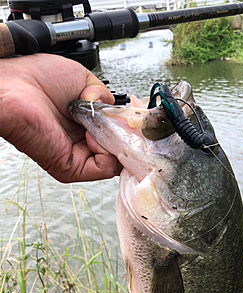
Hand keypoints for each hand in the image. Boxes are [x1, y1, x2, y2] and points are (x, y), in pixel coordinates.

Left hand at [0, 53, 121, 182]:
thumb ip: (106, 98)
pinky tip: (94, 136)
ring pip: (116, 159)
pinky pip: (105, 168)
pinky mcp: (71, 167)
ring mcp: (77, 155)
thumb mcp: (84, 80)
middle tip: (118, 121)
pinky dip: (108, 153)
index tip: (133, 117)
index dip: (127, 126)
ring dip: (115, 141)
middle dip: (124, 134)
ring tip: (99, 124)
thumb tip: (118, 116)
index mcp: (84, 123)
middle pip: (119, 148)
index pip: (117, 134)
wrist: (14, 87)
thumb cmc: (37, 79)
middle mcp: (81, 141)